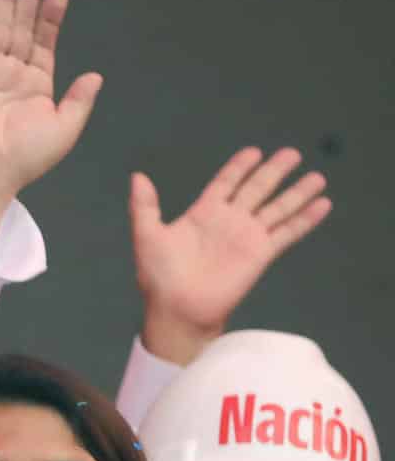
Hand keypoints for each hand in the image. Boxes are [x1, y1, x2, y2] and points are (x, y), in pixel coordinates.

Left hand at [131, 148, 331, 363]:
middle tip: (292, 153)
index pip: (226, 182)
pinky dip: (305, 220)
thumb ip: (145, 206)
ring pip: (277, 208)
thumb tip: (138, 176)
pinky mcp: (260, 254)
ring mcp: (247, 237)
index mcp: (203, 213)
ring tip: (317, 177)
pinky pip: (287, 232)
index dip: (239, 167)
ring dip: (297, 193)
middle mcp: (229, 221)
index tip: (254, 152)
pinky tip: (322, 205)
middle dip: (274, 171)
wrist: (177, 309)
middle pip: (257, 188)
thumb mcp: (147, 236)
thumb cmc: (158, 277)